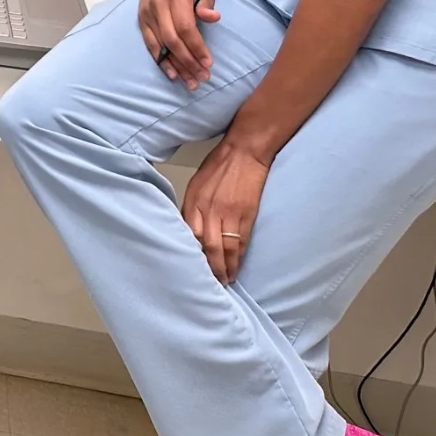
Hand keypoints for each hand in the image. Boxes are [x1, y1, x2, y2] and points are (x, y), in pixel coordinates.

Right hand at [139, 0, 220, 88]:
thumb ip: (207, 4)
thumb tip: (213, 18)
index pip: (185, 27)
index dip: (196, 47)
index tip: (208, 63)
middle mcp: (158, 6)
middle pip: (172, 40)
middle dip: (188, 61)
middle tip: (201, 77)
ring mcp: (147, 14)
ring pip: (160, 45)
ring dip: (175, 66)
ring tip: (189, 82)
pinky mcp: (141, 20)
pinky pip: (150, 45)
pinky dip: (161, 61)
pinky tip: (172, 74)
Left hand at [180, 139, 270, 283]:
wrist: (244, 153)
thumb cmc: (218, 167)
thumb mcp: (196, 185)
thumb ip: (192, 208)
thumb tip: (190, 231)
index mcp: (193, 202)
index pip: (188, 235)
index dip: (190, 254)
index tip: (190, 269)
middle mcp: (208, 210)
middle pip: (206, 247)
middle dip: (209, 268)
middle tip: (210, 283)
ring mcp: (228, 214)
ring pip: (225, 248)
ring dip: (225, 267)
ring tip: (225, 281)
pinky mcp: (246, 215)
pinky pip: (241, 242)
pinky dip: (238, 257)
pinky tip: (236, 267)